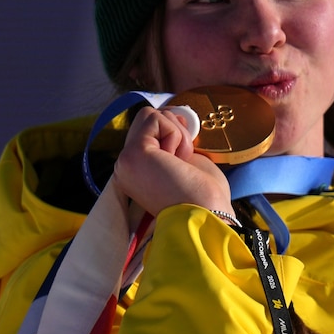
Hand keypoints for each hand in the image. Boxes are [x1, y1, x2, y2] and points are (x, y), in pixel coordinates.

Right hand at [113, 106, 233, 216]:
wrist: (208, 218)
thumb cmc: (204, 197)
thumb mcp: (187, 162)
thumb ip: (173, 143)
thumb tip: (174, 115)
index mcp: (137, 172)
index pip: (147, 133)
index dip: (171, 133)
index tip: (185, 154)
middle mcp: (126, 166)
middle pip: (147, 120)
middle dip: (174, 130)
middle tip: (183, 160)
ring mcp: (126, 160)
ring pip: (150, 115)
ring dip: (175, 132)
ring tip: (180, 161)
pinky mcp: (133, 153)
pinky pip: (155, 119)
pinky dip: (175, 133)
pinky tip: (177, 159)